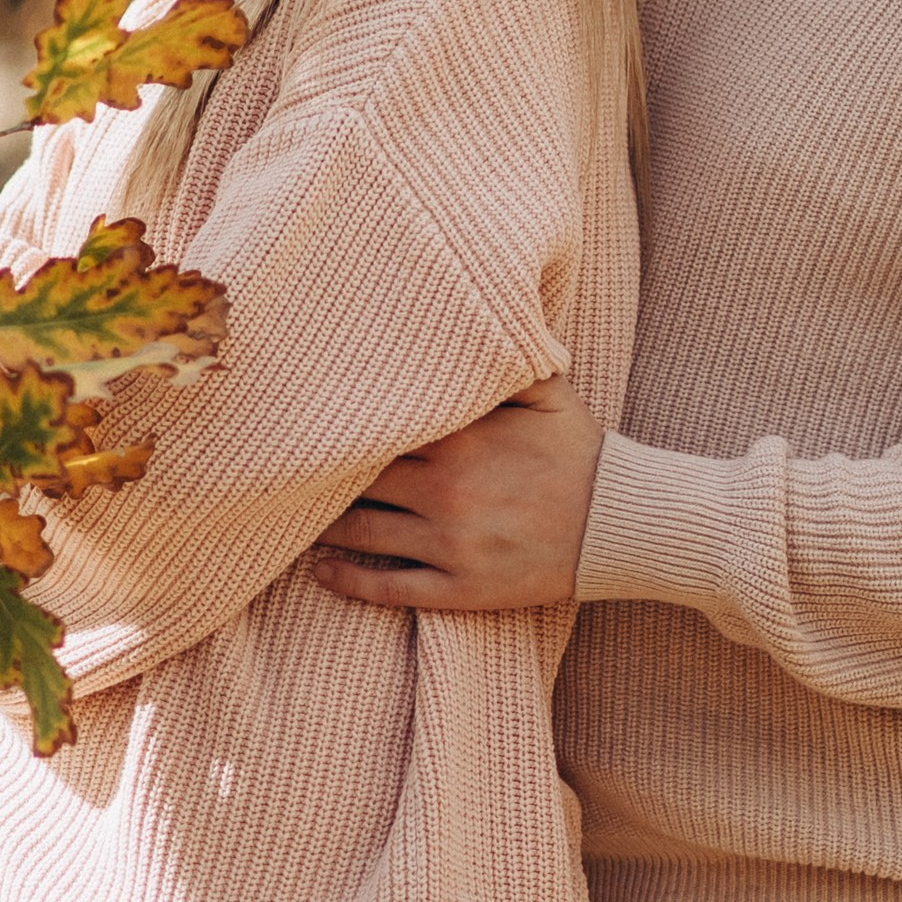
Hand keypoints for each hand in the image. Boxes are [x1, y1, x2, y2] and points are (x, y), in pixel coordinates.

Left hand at [308, 372, 604, 613]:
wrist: (618, 525)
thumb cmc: (579, 452)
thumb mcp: (549, 391)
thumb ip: (506, 356)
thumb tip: (475, 313)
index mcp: (459, 439)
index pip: (377, 427)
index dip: (340, 424)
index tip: (306, 418)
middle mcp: (445, 491)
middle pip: (357, 480)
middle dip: (321, 474)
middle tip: (283, 468)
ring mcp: (448, 544)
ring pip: (361, 533)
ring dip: (322, 526)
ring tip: (290, 517)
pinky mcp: (457, 588)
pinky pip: (386, 586)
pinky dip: (345, 579)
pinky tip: (319, 569)